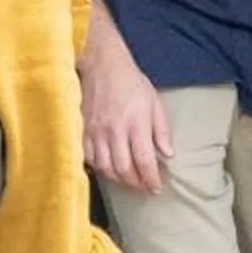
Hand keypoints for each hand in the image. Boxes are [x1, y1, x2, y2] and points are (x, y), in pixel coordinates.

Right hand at [80, 44, 171, 193]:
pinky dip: (100, 168)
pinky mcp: (83, 130)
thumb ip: (161, 130)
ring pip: (105, 167)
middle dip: (136, 183)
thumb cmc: (131, 82)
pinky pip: (89, 158)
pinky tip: (109, 168)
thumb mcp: (154, 102)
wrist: (102, 65)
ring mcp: (96, 132)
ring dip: (118, 179)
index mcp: (136, 123)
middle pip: (123, 169)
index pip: (144, 160)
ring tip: (129, 179)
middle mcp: (115, 131)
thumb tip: (168, 154)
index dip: (151, 179)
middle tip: (144, 186)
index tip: (156, 187)